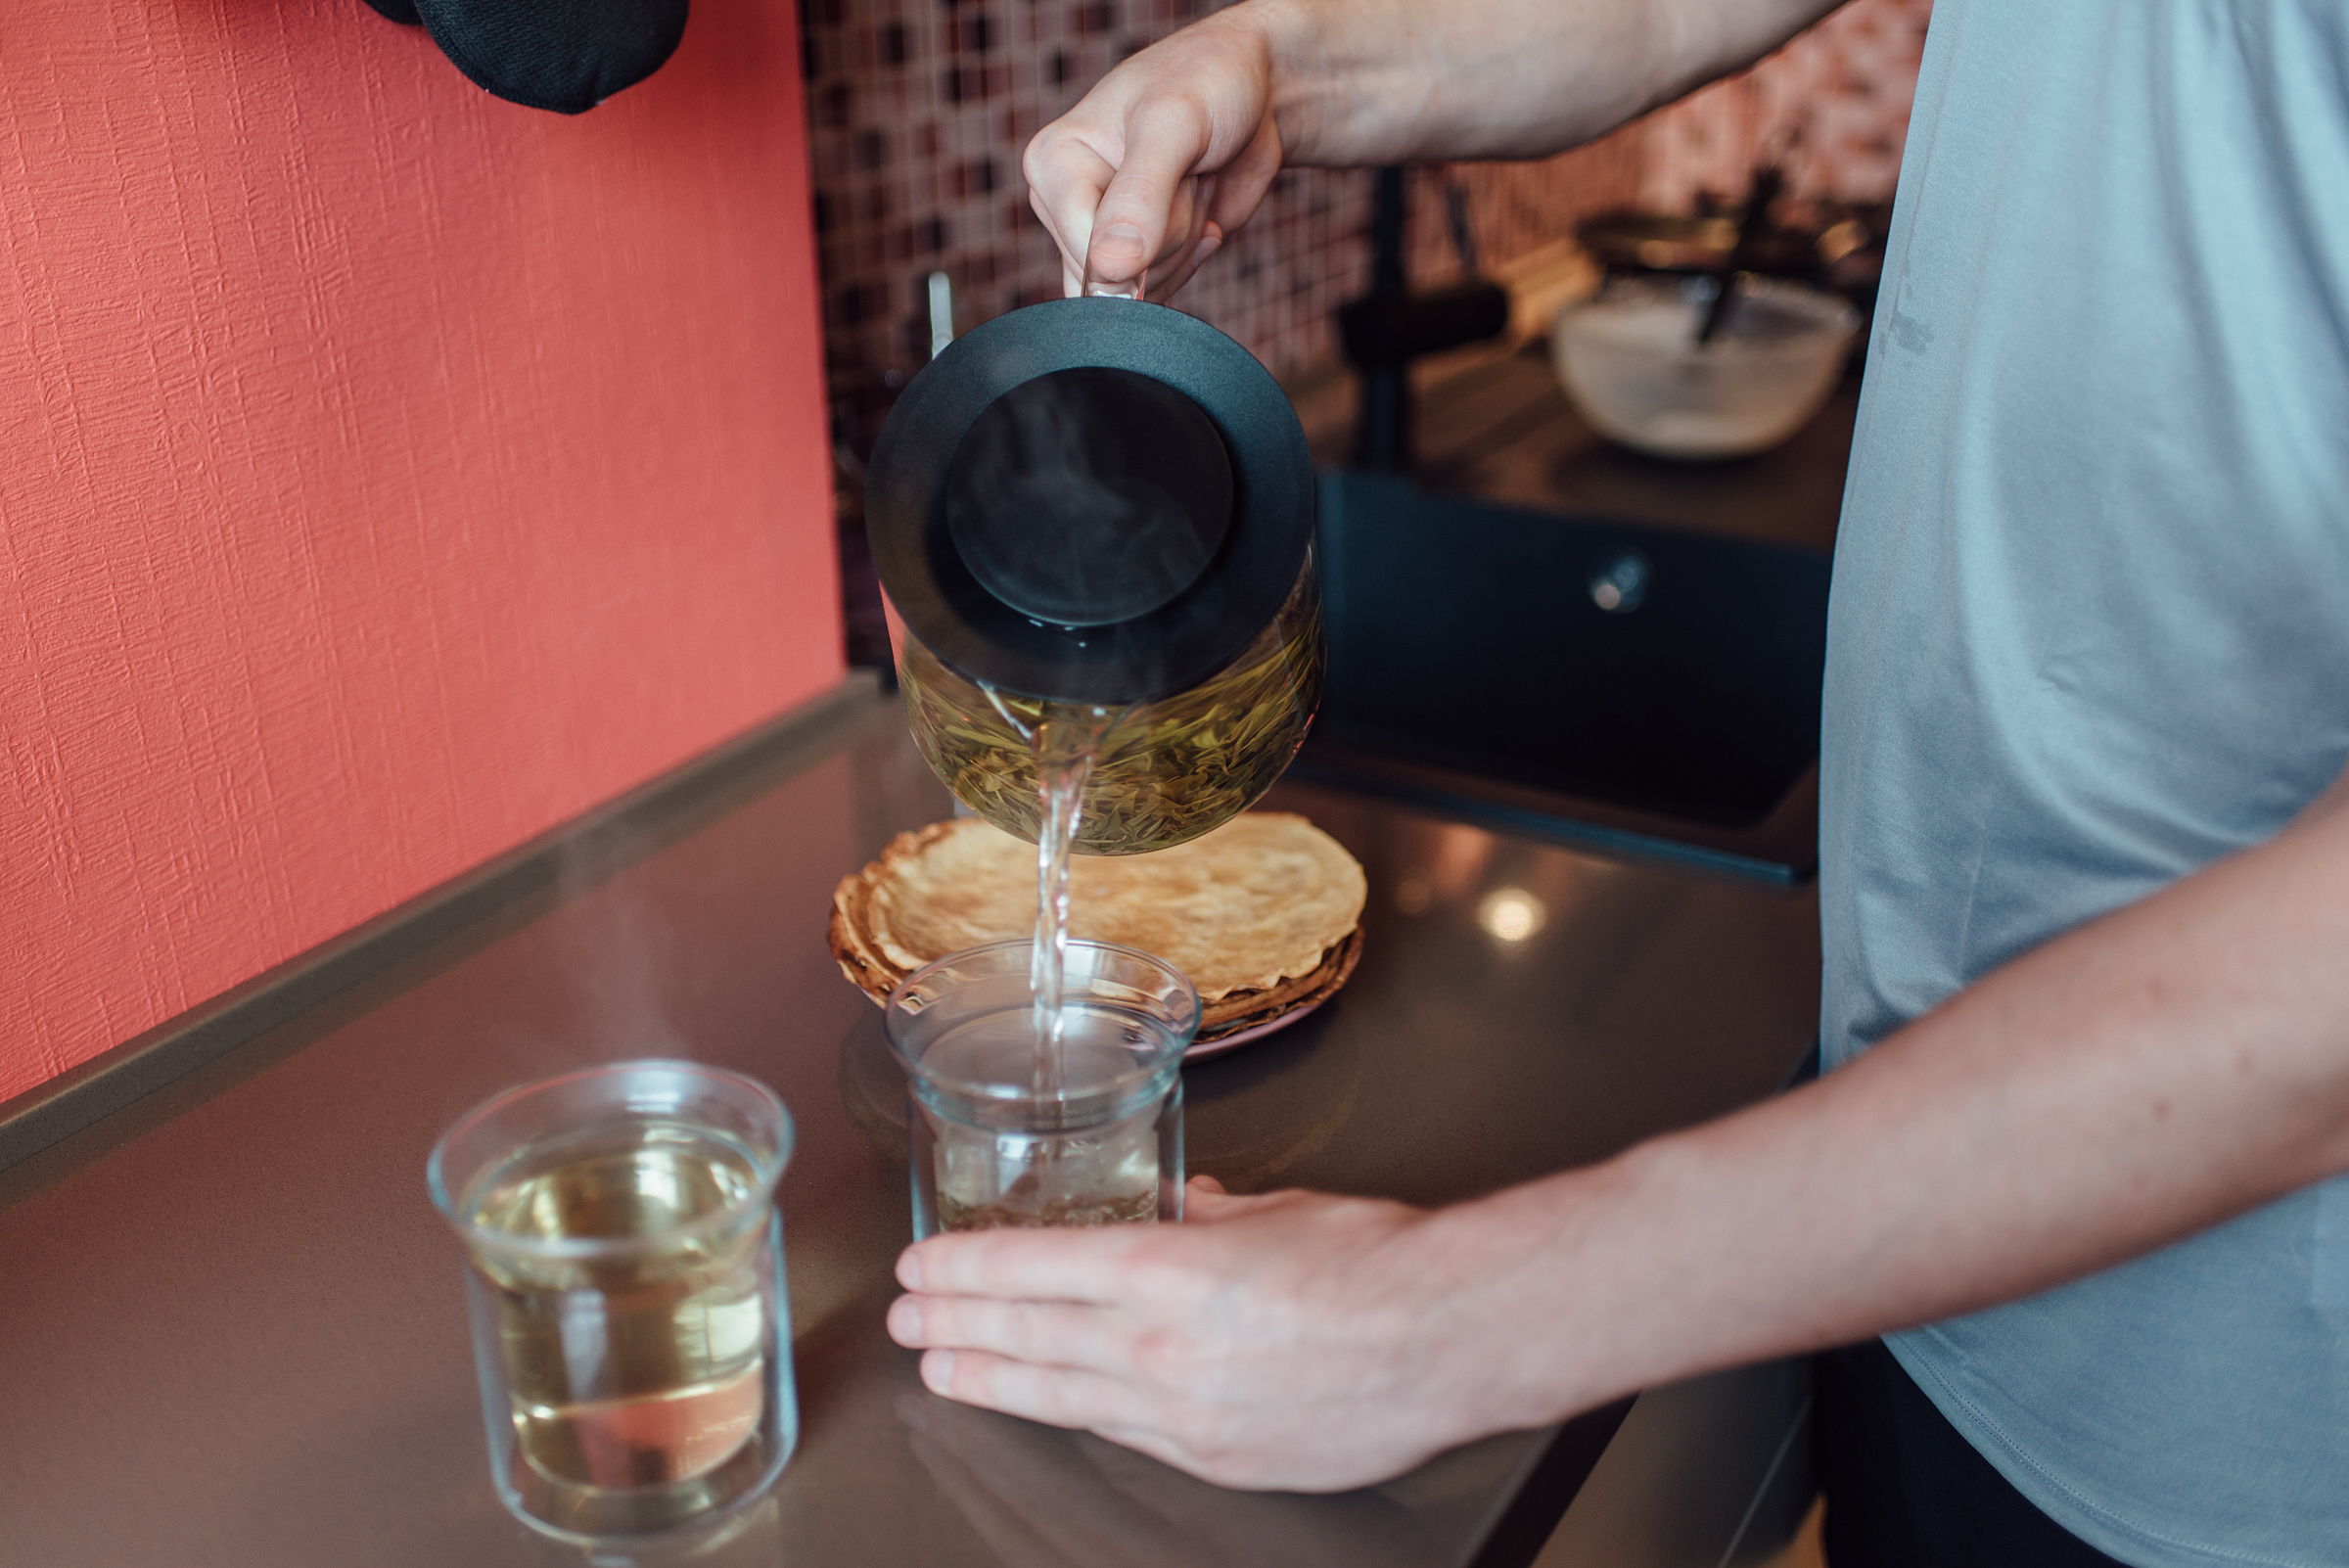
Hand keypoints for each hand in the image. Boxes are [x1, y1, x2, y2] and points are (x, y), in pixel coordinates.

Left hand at [887, 1175, 1490, 1490]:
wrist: (1452, 1340)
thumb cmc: (1379, 1264)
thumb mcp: (1278, 1210)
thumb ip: (1211, 1214)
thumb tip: (1179, 1206)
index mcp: (1168, 1268)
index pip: (1034, 1267)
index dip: (965, 1268)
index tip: (920, 1265)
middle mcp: (1160, 1346)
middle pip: (1029, 1336)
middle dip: (955, 1328)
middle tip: (905, 1325)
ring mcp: (1184, 1414)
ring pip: (1062, 1396)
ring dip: (993, 1380)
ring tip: (943, 1372)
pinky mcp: (1217, 1459)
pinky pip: (1126, 1435)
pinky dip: (1078, 1414)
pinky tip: (1050, 1406)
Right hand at [1023, 10, 1286, 299]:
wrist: (1253, 90)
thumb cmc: (1208, 84)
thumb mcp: (1174, 123)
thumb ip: (1140, 196)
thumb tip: (1109, 268)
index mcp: (1053, 163)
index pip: (1088, 248)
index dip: (1149, 230)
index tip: (1174, 169)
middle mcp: (1066, 202)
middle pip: (1118, 274)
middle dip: (1171, 231)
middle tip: (1186, 172)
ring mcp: (1100, 233)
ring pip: (1141, 290)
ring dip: (1186, 240)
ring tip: (1190, 181)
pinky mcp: (1134, 255)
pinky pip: (1157, 295)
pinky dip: (1193, 258)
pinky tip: (1200, 211)